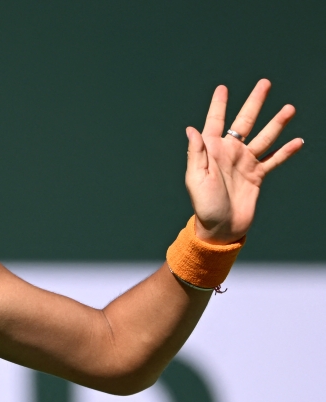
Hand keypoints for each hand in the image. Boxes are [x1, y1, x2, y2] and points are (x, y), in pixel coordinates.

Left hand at [185, 79, 302, 243]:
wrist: (221, 228)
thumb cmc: (204, 206)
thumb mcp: (196, 179)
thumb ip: (197, 153)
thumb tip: (191, 129)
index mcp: (212, 151)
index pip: (215, 122)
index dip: (219, 105)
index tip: (222, 88)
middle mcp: (230, 153)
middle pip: (245, 122)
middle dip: (255, 102)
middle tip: (265, 83)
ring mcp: (245, 163)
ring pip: (265, 137)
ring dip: (277, 123)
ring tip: (290, 108)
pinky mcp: (257, 175)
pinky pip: (274, 159)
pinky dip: (286, 151)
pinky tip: (298, 141)